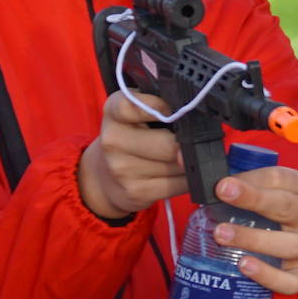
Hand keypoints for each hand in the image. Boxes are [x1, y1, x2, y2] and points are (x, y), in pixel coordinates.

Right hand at [78, 91, 187, 219]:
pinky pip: (179, 185)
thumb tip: (193, 121)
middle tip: (190, 139)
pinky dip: (187, 180)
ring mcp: (123, 170)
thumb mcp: (134, 113)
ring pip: (178, 166)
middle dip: (187, 143)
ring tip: (182, 156)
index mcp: (113, 113)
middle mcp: (113, 141)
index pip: (131, 106)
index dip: (158, 107)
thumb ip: (158, 106)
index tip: (171, 112)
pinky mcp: (137, 192)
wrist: (104, 176)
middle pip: (168, 145)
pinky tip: (179, 174)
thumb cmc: (130, 136)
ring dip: (189, 162)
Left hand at [212, 166, 297, 296]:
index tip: (222, 183)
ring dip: (255, 238)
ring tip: (222, 234)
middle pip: (288, 206)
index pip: (281, 178)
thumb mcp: (249, 192)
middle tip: (221, 195)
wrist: (274, 249)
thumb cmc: (258, 213)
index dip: (252, 179)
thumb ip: (225, 179)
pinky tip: (243, 265)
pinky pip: (291, 280)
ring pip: (292, 244)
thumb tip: (181, 159)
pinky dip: (268, 275)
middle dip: (254, 199)